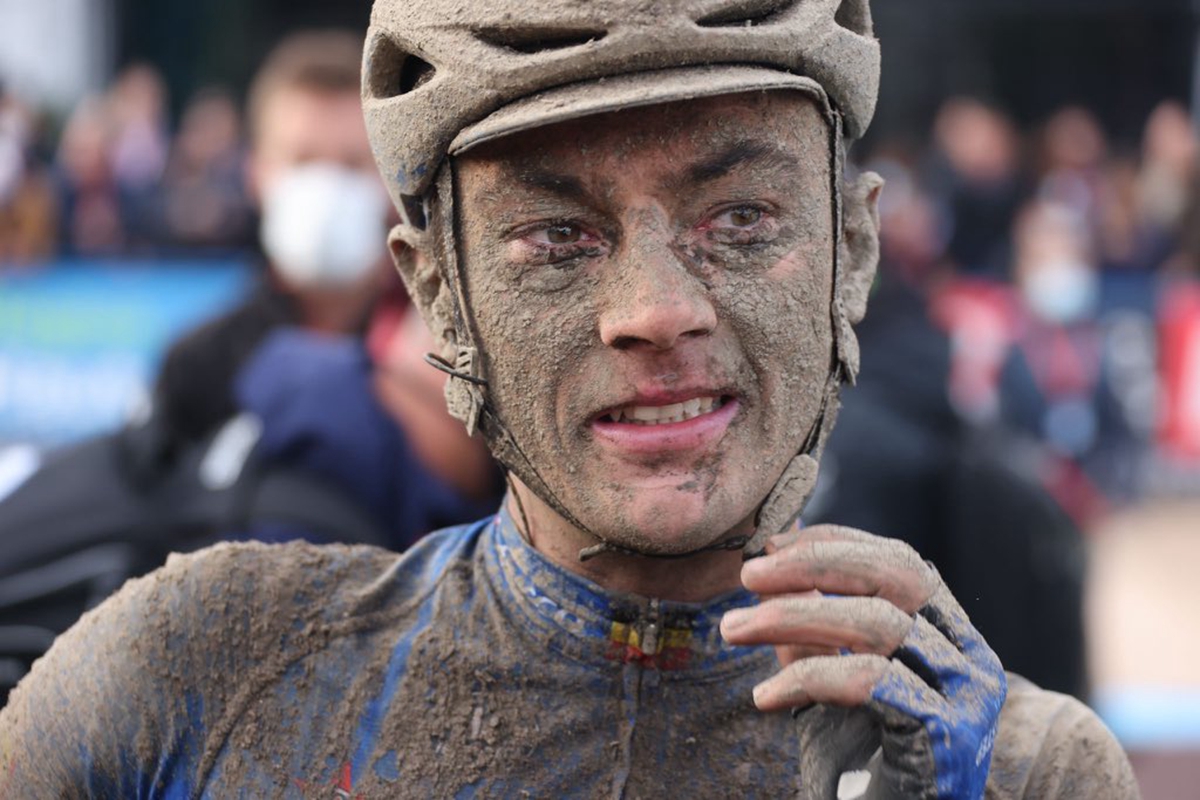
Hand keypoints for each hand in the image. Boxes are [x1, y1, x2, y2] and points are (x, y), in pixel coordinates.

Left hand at [719, 525, 1005, 799]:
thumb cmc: (863, 775)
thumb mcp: (831, 688)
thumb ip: (814, 632)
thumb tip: (774, 567)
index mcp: (954, 642)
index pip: (903, 564)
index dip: (836, 544)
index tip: (772, 546)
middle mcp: (972, 663)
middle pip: (895, 579)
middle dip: (813, 565)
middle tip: (748, 575)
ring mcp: (966, 700)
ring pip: (876, 625)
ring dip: (791, 617)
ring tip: (733, 629)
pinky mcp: (945, 737)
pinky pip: (867, 681)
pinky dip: (806, 678)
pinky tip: (765, 695)